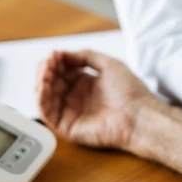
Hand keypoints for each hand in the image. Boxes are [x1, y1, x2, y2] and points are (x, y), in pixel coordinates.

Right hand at [36, 50, 158, 148]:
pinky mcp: (68, 128)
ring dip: (41, 83)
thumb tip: (64, 53)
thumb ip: (87, 56)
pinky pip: (48, 114)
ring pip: (46, 98)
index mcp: (86, 85)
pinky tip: (45, 86)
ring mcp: (72, 113)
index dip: (55, 62)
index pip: (61, 72)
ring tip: (46, 72)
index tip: (54, 54)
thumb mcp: (109, 65)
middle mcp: (77, 99)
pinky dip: (42, 99)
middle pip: (51, 84)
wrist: (140, 115)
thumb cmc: (131, 93)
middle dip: (46, 71)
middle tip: (49, 62)